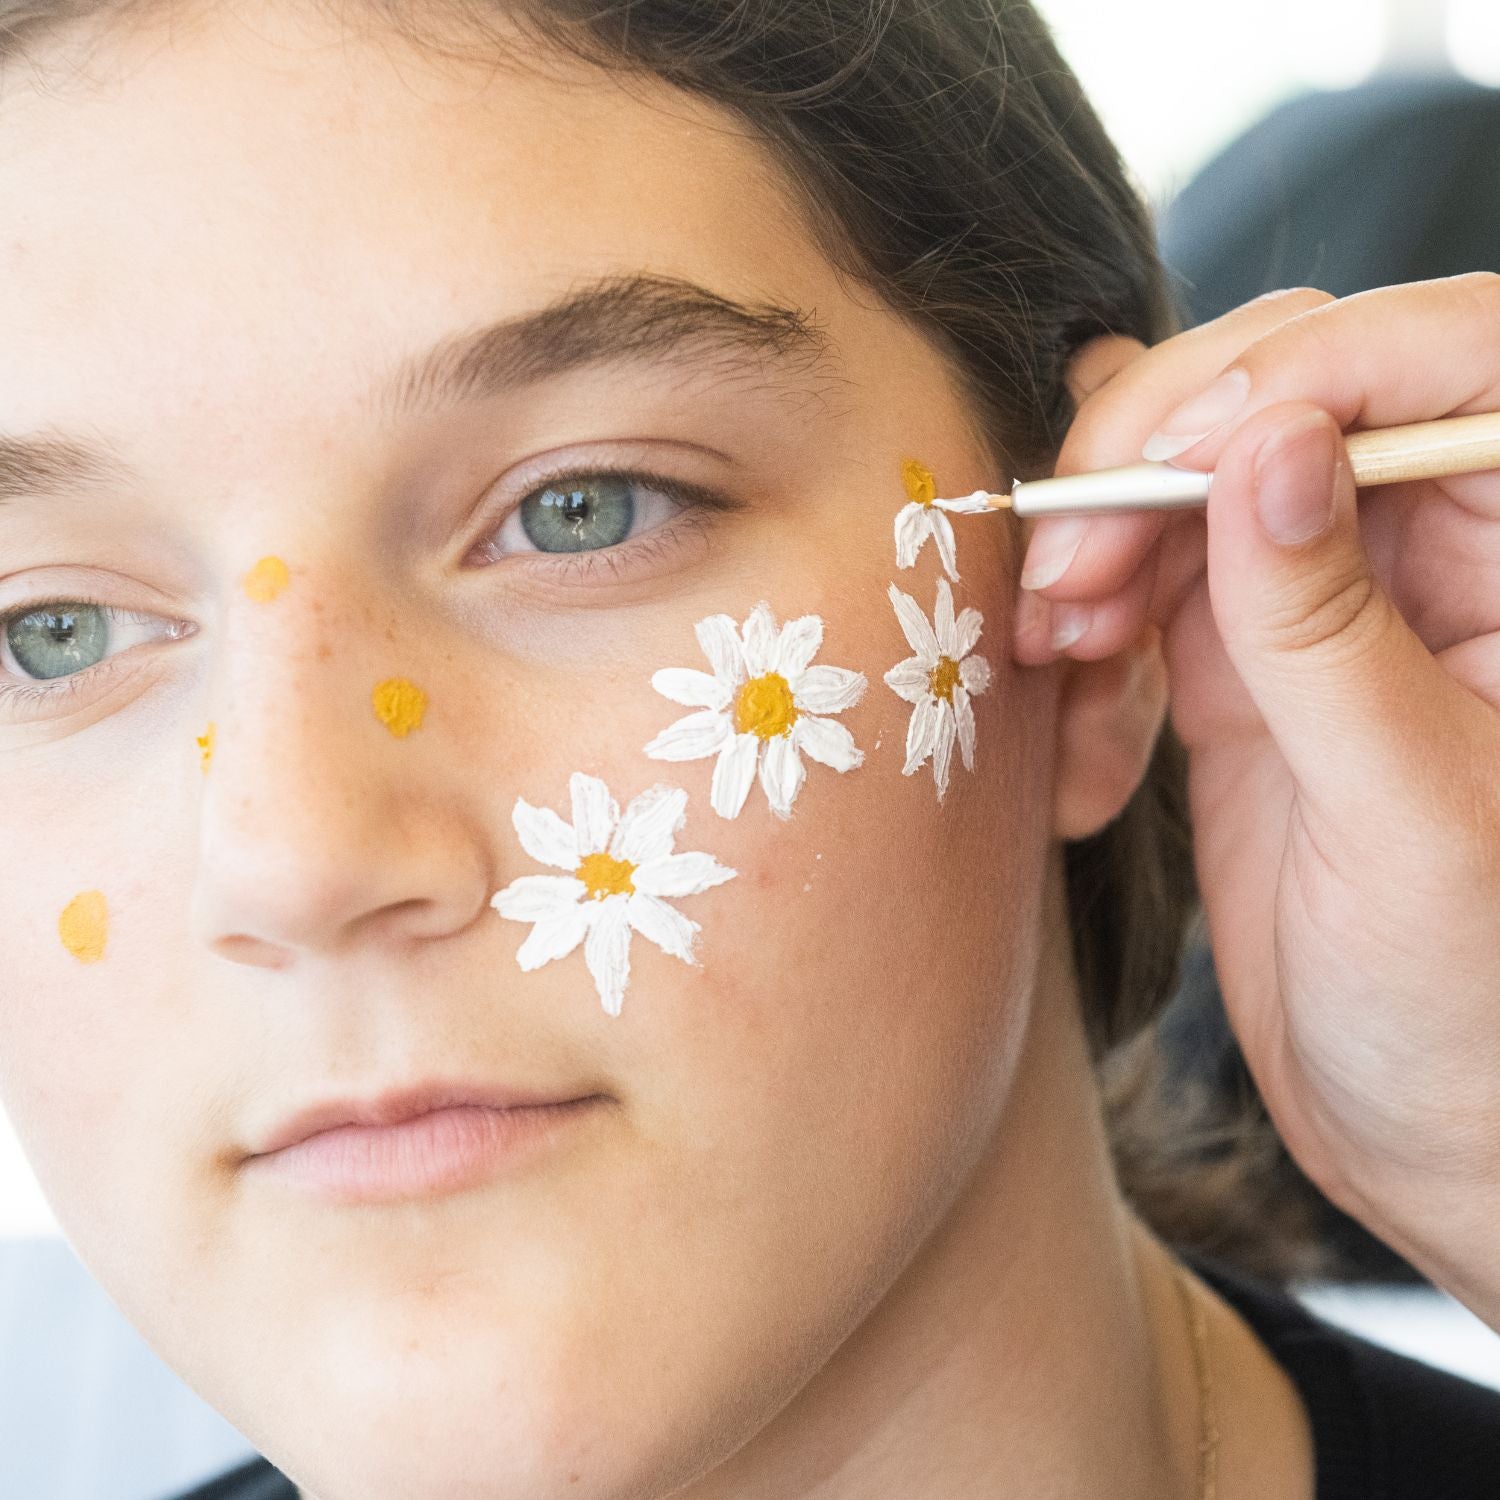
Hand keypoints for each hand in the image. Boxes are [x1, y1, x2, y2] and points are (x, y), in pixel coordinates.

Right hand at [1015, 277, 1499, 1325]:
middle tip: (1069, 572)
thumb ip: (1328, 627)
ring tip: (1050, 654)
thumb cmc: (1479, 1005)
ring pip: (1184, 497)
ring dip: (1095, 561)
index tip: (1179, 454)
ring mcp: (1325, 611)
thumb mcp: (1409, 813)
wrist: (1432, 1137)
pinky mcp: (1242, 677)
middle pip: (1278, 404)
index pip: (1446, 360)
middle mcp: (1435, 555)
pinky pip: (1138, 604)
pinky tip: (1086, 768)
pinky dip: (1085, 662)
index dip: (1305, 366)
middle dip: (1153, 467)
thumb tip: (1270, 444)